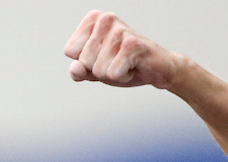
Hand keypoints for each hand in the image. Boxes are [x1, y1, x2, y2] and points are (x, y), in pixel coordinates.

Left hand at [64, 10, 184, 90]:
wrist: (158, 70)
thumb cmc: (124, 65)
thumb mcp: (95, 70)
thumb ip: (79, 70)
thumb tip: (74, 68)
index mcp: (93, 19)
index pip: (70, 51)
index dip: (85, 63)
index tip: (104, 57)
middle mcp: (105, 19)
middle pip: (84, 61)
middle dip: (99, 70)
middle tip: (117, 61)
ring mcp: (119, 30)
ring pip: (98, 70)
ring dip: (113, 74)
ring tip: (126, 64)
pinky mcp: (132, 44)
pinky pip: (112, 74)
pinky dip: (123, 77)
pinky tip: (133, 67)